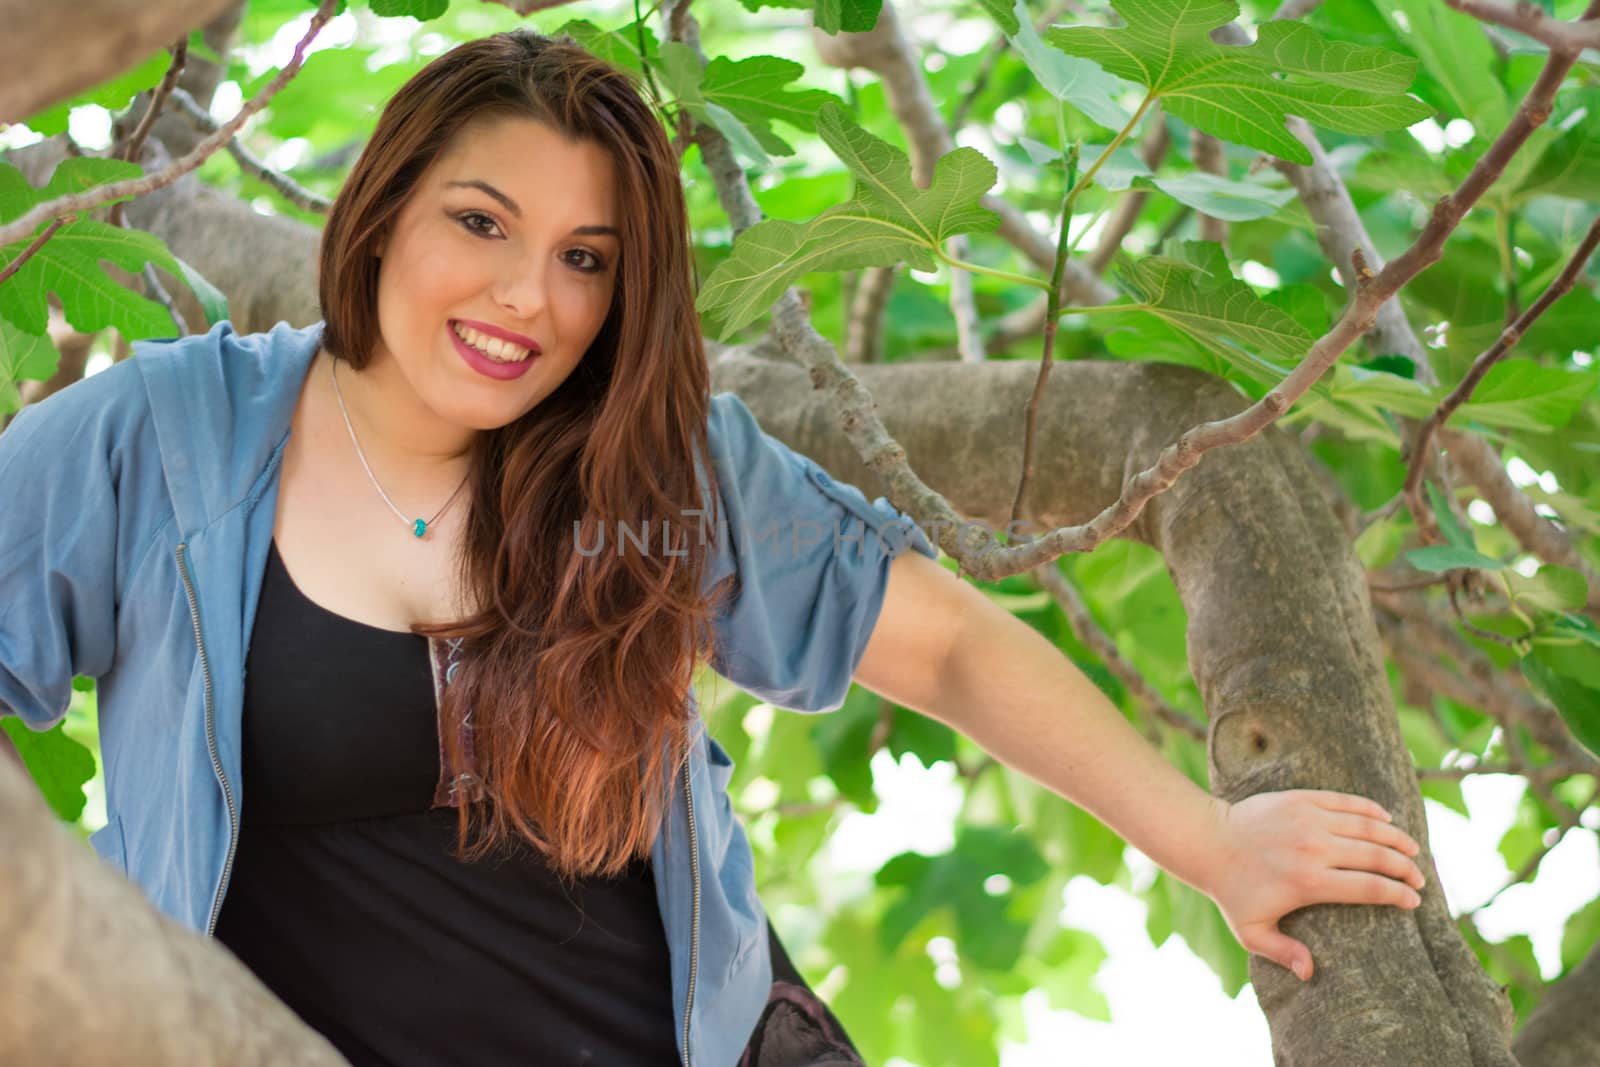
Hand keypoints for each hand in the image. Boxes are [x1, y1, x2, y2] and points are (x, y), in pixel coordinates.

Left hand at [1202, 789, 1426, 982]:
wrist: (1209, 841)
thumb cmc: (1232, 892)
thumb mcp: (1252, 931)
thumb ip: (1283, 953)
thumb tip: (1310, 974)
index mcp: (1308, 882)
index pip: (1369, 887)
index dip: (1398, 894)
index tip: (1414, 901)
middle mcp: (1313, 848)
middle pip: (1376, 856)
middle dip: (1405, 868)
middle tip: (1419, 879)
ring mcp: (1308, 818)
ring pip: (1367, 826)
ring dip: (1396, 838)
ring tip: (1413, 851)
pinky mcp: (1300, 798)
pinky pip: (1345, 802)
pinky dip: (1370, 810)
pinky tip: (1386, 819)